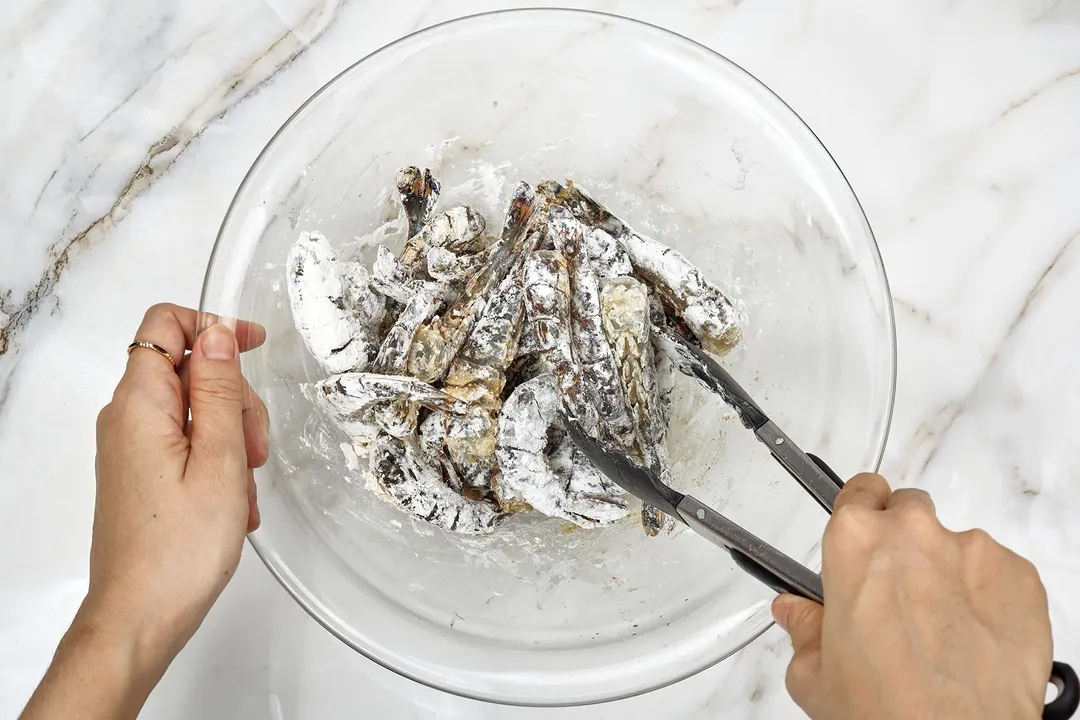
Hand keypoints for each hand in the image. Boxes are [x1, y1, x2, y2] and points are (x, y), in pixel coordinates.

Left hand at [22, 304, 268, 718]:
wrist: (140, 616)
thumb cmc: (180, 547)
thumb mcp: (221, 459)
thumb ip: (220, 389)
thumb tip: (218, 332)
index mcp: (139, 404)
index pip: (165, 325)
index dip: (213, 325)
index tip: (255, 345)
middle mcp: (126, 418)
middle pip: (187, 368)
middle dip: (233, 396)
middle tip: (256, 446)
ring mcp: (131, 447)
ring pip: (193, 409)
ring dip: (232, 435)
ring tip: (245, 485)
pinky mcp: (140, 473)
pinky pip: (185, 443)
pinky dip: (217, 460)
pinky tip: (233, 502)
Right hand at [772, 473, 1052, 719]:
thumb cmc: (887, 707)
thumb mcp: (814, 675)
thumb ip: (802, 628)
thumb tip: (794, 612)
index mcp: (855, 541)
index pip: (857, 492)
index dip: (859, 515)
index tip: (860, 540)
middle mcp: (914, 532)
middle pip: (907, 511)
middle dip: (902, 544)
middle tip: (896, 594)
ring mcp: (972, 550)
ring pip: (953, 546)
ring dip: (944, 574)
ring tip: (939, 631)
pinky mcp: (1018, 576)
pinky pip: (997, 573)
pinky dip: (986, 598)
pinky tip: (973, 639)